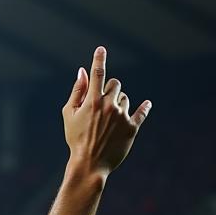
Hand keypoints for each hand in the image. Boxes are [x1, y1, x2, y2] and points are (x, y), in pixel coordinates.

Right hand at [63, 47, 150, 177]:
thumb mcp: (69, 116)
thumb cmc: (76, 140)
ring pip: (125, 98)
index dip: (98, 59)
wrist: (89, 165)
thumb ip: (76, 92)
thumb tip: (82, 71)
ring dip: (119, 104)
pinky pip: (141, 112)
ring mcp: (122, 116)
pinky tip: (147, 104)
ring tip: (109, 122)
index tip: (101, 49)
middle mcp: (109, 105)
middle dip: (110, 91)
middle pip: (116, 84)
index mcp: (93, 102)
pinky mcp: (132, 128)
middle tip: (102, 105)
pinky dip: (144, 108)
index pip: (97, 74)